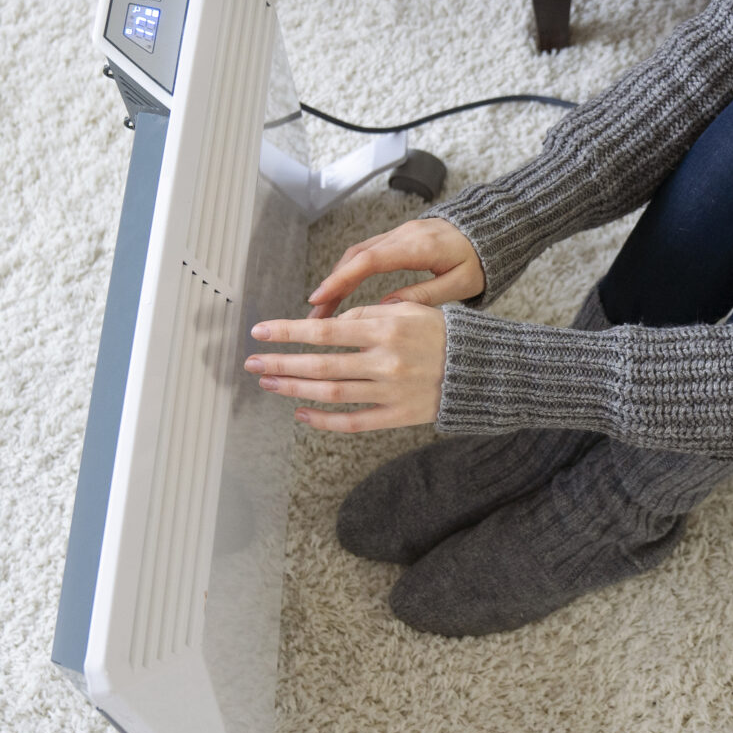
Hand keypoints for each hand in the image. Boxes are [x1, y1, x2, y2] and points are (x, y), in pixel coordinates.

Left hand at [245, 302, 445, 432]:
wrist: (481, 369)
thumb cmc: (442, 333)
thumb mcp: (409, 310)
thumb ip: (367, 315)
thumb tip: (328, 324)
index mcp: (386, 328)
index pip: (325, 330)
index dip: (288, 331)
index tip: (260, 331)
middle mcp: (385, 361)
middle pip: (320, 364)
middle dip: (281, 363)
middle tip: (251, 363)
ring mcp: (391, 391)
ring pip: (331, 393)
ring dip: (294, 388)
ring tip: (269, 383)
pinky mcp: (398, 415)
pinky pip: (354, 422)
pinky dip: (324, 421)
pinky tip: (301, 414)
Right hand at [306, 217, 483, 319]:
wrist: (496, 229)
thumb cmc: (483, 260)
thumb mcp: (462, 283)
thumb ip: (425, 295)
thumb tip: (387, 308)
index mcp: (418, 246)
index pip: (369, 261)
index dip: (340, 280)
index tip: (319, 300)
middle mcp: (403, 235)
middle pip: (355, 257)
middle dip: (331, 285)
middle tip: (313, 315)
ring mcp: (400, 233)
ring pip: (358, 253)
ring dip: (338, 278)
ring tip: (323, 309)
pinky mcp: (400, 236)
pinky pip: (368, 252)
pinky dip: (351, 271)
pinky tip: (343, 292)